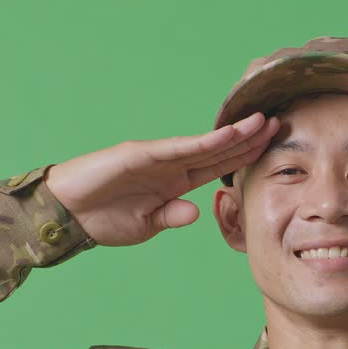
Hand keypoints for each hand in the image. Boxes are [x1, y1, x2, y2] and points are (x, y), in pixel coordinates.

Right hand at [43, 112, 279, 246]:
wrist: (66, 214)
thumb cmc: (102, 219)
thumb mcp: (145, 226)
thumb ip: (172, 216)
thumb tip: (197, 212)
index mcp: (176, 183)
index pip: (218, 168)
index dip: (245, 158)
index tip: (273, 149)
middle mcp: (171, 166)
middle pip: (219, 151)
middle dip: (249, 139)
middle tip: (281, 125)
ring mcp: (157, 157)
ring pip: (204, 145)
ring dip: (233, 135)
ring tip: (262, 123)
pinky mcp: (140, 154)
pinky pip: (178, 149)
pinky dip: (202, 143)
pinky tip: (226, 136)